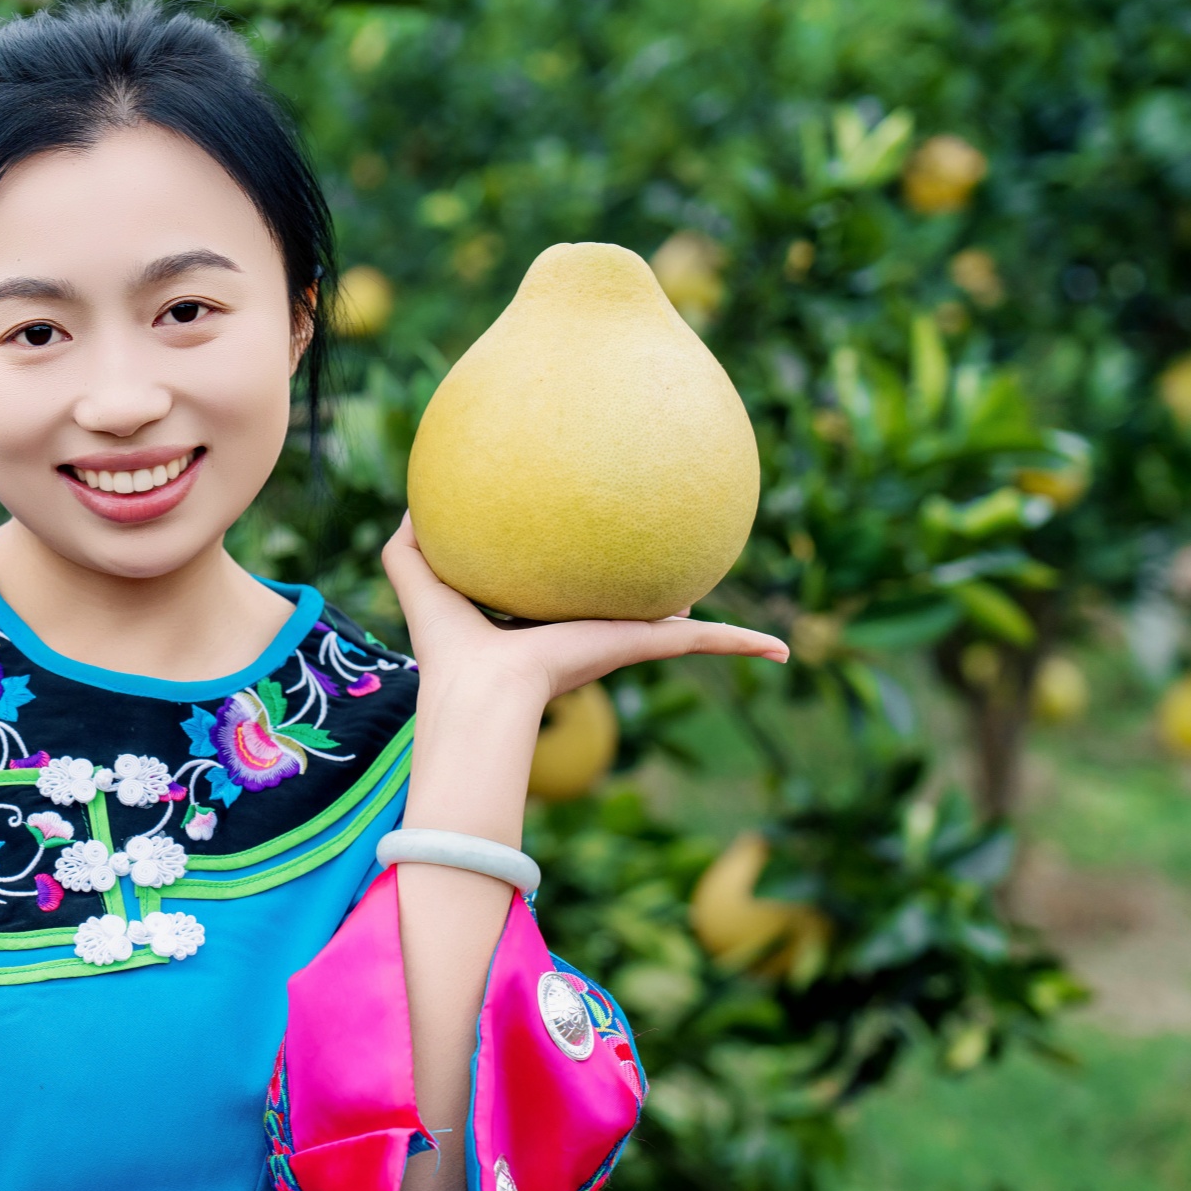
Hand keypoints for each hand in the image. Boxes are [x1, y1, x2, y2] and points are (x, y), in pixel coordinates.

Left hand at [380, 514, 787, 715]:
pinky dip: (743, 645)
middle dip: (657, 605)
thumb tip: (408, 502)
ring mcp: (619, 643)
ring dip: (721, 634)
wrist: (483, 688)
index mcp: (545, 621)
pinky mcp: (640, 646)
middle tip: (681, 578)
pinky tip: (782, 650)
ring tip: (764, 634)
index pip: (573, 595)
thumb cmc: (449, 645)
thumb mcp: (421, 580)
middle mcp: (588, 633)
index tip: (601, 558)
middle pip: (631, 614)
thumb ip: (409, 545)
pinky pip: (703, 642)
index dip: (586, 577)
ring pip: (680, 633)